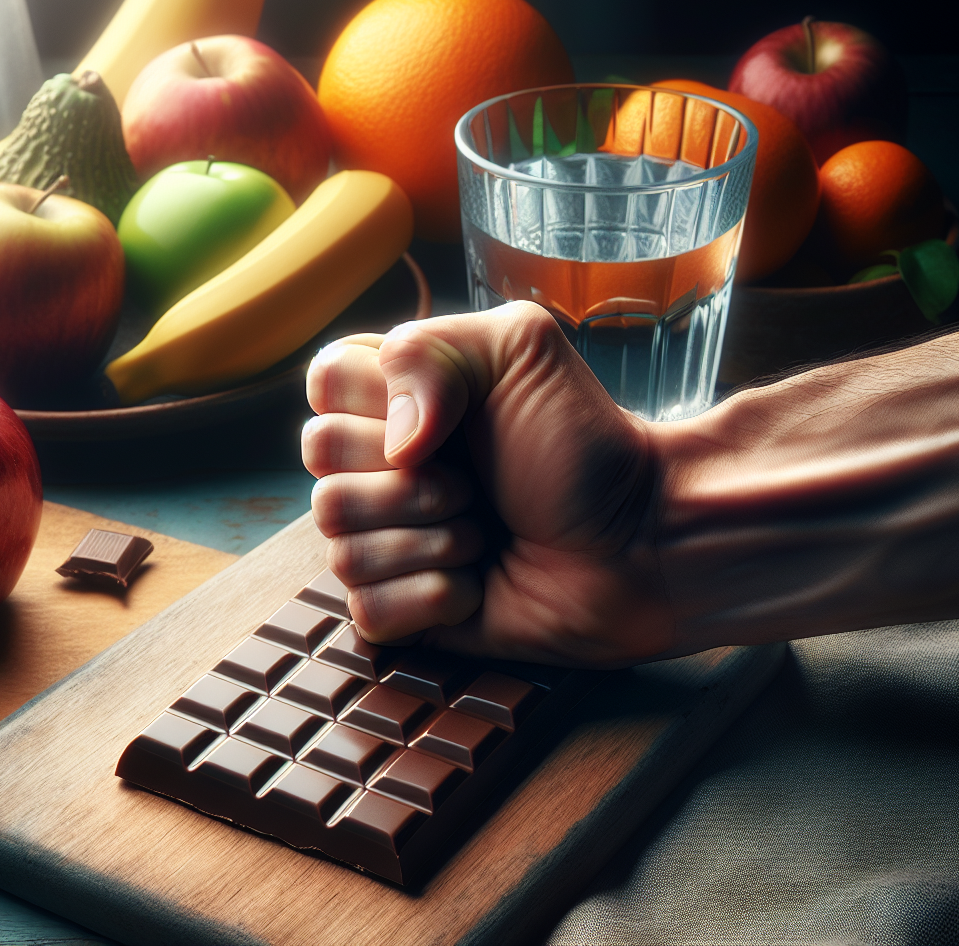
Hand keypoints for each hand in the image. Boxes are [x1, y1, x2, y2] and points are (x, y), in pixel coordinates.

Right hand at [303, 302, 672, 666]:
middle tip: (476, 483)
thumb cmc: (583, 445)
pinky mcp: (402, 605)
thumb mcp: (521, 351)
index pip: (324, 382)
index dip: (378, 402)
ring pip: (340, 543)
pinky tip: (476, 584)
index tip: (449, 419)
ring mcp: (388, 536)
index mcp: (398, 396)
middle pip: (321, 467)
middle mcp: (382, 464)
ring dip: (433, 541)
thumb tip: (391, 440)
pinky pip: (367, 608)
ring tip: (485, 532)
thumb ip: (431, 351)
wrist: (637, 541)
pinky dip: (433, 598)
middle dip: (413, 481)